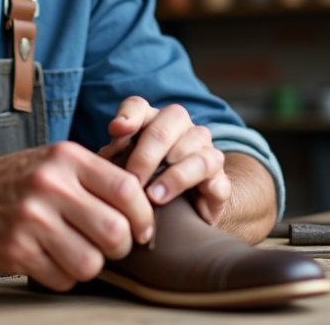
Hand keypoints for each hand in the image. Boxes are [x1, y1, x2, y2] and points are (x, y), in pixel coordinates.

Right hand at [0, 142, 154, 290]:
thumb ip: (95, 176)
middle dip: (120, 247)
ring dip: (91, 265)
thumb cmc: (16, 181)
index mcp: (66, 157)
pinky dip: (64, 277)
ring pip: (91, 262)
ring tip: (77, 253)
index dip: (143, 215)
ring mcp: (31, 219)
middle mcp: (50, 185)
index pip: (127, 189)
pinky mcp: (16, 251)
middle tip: (110, 246)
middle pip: (114, 231)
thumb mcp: (54, 161)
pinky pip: (62, 279)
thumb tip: (146, 203)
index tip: (141, 229)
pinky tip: (51, 261)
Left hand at [98, 97, 231, 224]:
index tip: (114, 130)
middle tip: (132, 180)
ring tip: (153, 196)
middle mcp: (184, 130)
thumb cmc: (141, 191)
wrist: (178, 222)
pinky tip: (185, 202)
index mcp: (153, 123)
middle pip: (171, 122)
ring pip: (197, 147)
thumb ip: (112, 160)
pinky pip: (218, 179)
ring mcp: (206, 153)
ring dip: (174, 173)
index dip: (128, 115)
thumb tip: (108, 154)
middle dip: (147, 153)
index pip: (139, 106)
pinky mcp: (221, 183)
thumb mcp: (120, 175)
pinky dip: (201, 188)